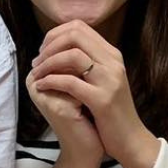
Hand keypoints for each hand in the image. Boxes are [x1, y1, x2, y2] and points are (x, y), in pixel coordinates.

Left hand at [28, 21, 158, 167]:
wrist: (130, 140)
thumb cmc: (111, 112)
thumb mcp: (103, 81)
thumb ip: (88, 63)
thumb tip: (59, 49)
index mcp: (112, 55)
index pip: (79, 28)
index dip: (55, 35)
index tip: (43, 51)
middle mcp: (113, 62)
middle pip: (75, 35)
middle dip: (49, 45)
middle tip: (37, 61)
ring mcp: (109, 80)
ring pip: (72, 55)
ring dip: (48, 62)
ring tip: (37, 74)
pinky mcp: (102, 100)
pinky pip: (71, 82)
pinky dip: (51, 81)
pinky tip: (41, 86)